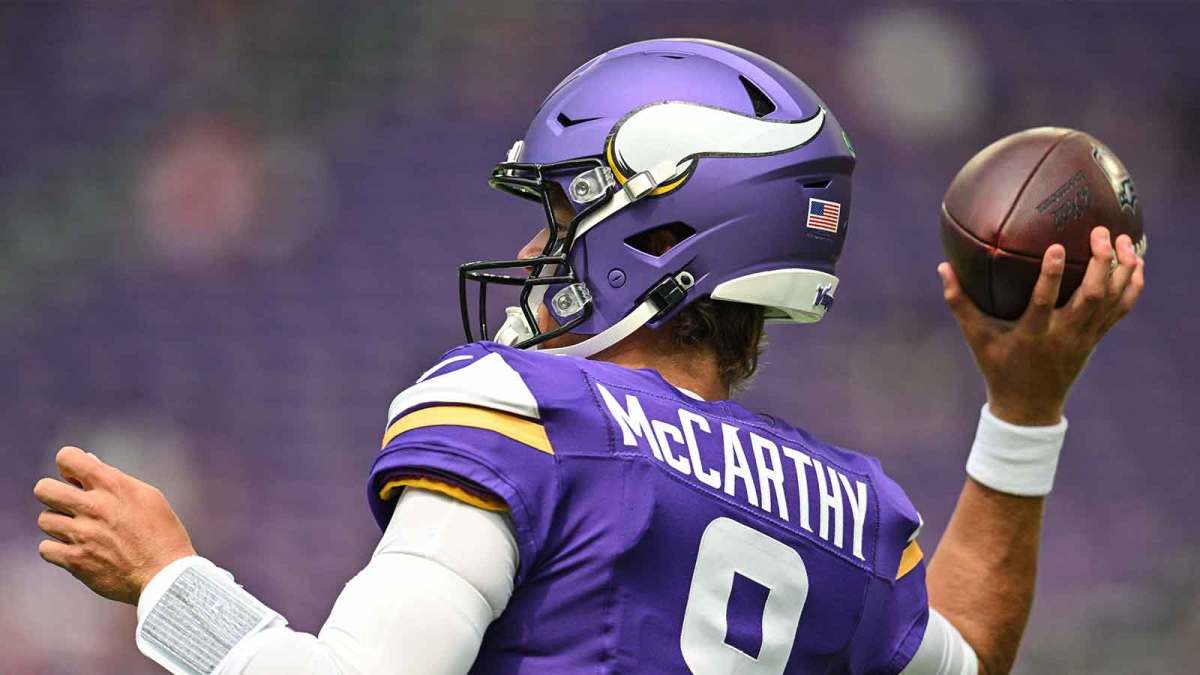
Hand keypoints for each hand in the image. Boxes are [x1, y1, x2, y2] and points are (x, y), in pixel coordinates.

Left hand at [33, 447, 195, 604]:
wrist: (166, 575)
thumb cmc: (162, 533)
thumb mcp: (148, 496)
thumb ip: (115, 478)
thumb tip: (90, 461)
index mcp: (113, 485)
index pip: (68, 458)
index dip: (69, 466)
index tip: (78, 479)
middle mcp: (93, 506)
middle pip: (43, 489)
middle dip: (53, 494)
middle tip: (69, 505)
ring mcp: (81, 534)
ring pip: (44, 520)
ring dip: (59, 524)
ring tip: (78, 531)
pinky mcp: (75, 560)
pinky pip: (45, 549)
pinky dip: (57, 549)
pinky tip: (76, 550)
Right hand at [938, 226, 1144, 425]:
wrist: (1029, 406)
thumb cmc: (998, 367)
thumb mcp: (975, 337)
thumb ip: (959, 302)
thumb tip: (942, 266)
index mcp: (1033, 334)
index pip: (1045, 302)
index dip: (1052, 275)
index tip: (1057, 246)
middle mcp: (1064, 335)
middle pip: (1092, 296)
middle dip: (1101, 263)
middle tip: (1100, 232)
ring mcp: (1085, 337)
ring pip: (1113, 300)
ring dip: (1122, 268)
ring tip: (1122, 238)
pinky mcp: (1096, 337)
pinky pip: (1121, 308)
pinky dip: (1131, 284)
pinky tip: (1134, 261)